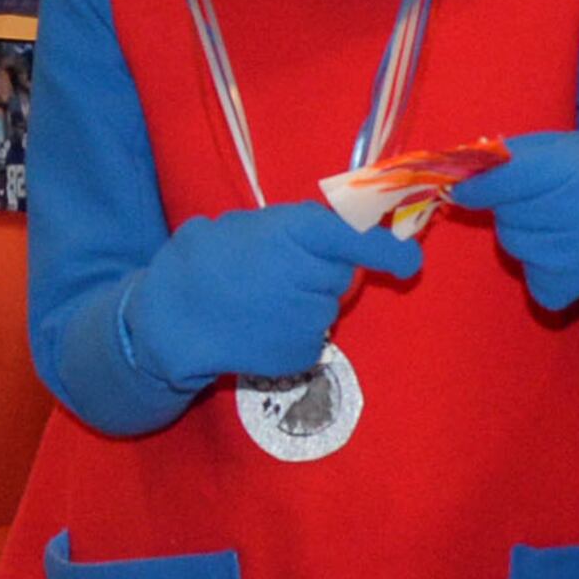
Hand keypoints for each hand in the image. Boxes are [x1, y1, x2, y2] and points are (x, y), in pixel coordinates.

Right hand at [119, 197, 423, 392]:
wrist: (168, 322)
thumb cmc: (198, 262)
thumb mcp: (243, 225)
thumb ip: (291, 228)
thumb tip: (337, 231)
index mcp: (294, 231)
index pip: (357, 238)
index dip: (386, 249)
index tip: (410, 260)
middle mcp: (310, 272)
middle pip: (341, 274)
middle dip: (319, 272)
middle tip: (274, 272)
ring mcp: (308, 317)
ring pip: (326, 306)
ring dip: (302, 303)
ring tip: (257, 303)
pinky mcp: (302, 353)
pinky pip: (311, 337)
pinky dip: (290, 334)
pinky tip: (256, 328)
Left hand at [468, 129, 578, 312]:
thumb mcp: (570, 146)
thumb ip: (519, 153)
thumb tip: (461, 167)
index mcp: (573, 167)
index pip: (502, 179)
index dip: (478, 185)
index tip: (463, 189)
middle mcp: (574, 211)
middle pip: (504, 215)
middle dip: (514, 207)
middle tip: (549, 201)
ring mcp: (570, 254)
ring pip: (512, 244)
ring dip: (526, 234)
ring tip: (564, 225)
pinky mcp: (563, 287)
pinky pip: (527, 273)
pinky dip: (540, 264)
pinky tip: (570, 251)